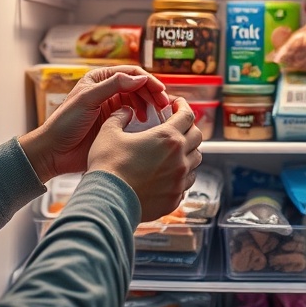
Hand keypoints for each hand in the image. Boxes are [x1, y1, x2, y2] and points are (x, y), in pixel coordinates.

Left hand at [18, 66, 169, 182]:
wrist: (55, 151)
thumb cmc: (65, 123)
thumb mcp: (88, 100)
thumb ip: (113, 86)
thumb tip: (139, 78)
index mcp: (99, 79)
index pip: (130, 72)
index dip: (147, 80)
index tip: (160, 91)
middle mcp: (107, 90)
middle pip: (137, 85)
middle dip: (152, 93)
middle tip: (163, 105)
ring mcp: (111, 106)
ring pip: (138, 99)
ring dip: (149, 104)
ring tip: (156, 114)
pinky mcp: (114, 123)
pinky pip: (134, 115)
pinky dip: (143, 116)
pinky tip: (146, 122)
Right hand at [87, 97, 203, 222]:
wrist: (107, 201)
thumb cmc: (108, 167)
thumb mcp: (109, 133)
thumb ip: (120, 117)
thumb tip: (125, 111)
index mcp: (167, 138)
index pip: (187, 115)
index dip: (183, 106)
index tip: (178, 105)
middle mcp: (179, 157)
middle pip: (197, 136)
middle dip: (188, 128)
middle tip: (176, 127)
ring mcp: (179, 179)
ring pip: (195, 160)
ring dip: (187, 152)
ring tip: (173, 151)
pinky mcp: (175, 197)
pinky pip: (186, 182)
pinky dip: (182, 175)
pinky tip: (168, 174)